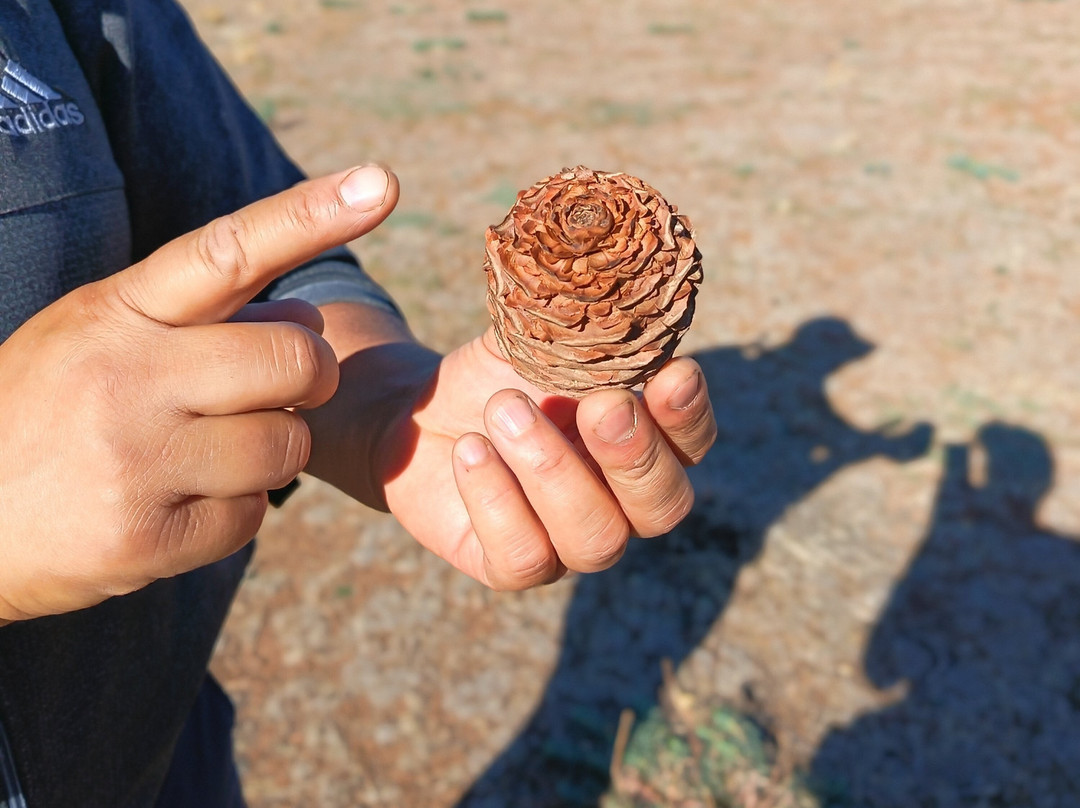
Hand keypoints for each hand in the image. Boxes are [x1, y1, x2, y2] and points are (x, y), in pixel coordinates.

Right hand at [0, 165, 396, 621]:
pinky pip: (252, 517)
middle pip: (294, 360)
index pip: (228, 250)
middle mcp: (125, 377)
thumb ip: (200, 318)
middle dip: (311, 378)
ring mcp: (134, 460)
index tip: (379, 183)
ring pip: (286, 445)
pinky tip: (179, 504)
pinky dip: (234, 512)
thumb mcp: (98, 337)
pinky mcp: (144, 538)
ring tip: (208, 454)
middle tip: (284, 391)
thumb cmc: (47, 414)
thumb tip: (305, 316)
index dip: (310, 214)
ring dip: (273, 452)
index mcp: (116, 312)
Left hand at [305, 316, 716, 590]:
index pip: (691, 444)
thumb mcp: (539, 338)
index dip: (689, 416)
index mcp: (643, 443)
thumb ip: (585, 324)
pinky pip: (524, 558)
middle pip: (663, 507)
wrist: (418, 411)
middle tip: (600, 404)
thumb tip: (619, 273)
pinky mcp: (512, 566)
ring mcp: (568, 543)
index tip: (673, 372)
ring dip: (552, 470)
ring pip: (595, 538)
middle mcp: (620, 503)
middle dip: (634, 455)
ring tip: (502, 408)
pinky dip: (497, 500)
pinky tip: (470, 449)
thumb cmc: (496, 374)